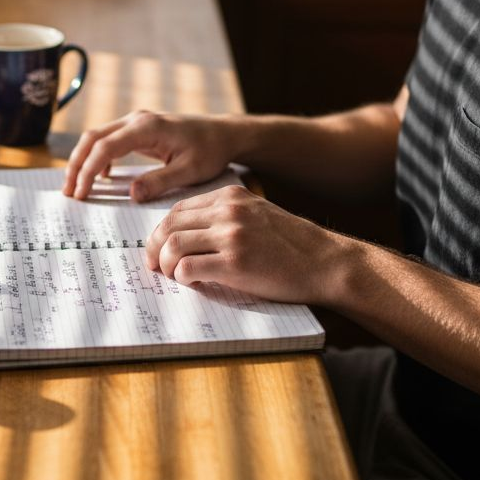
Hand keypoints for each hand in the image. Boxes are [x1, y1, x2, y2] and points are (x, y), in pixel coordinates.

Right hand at [63, 110, 237, 200]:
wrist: (223, 133)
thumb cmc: (210, 151)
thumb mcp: (189, 171)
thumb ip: (160, 182)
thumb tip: (131, 195)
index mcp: (146, 128)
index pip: (105, 147)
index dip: (89, 171)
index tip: (82, 193)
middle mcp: (136, 120)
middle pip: (92, 138)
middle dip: (77, 165)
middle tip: (69, 192)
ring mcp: (136, 122)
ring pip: (97, 137)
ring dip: (83, 160)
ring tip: (76, 187)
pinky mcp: (138, 129)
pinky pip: (109, 139)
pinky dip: (98, 157)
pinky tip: (102, 177)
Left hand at [146, 185, 337, 304]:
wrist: (324, 261)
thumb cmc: (291, 244)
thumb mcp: (256, 214)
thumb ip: (225, 217)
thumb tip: (185, 235)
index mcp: (230, 196)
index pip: (178, 210)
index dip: (161, 232)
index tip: (157, 248)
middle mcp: (228, 212)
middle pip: (169, 226)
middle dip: (154, 248)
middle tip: (155, 266)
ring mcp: (232, 236)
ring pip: (173, 246)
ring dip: (166, 265)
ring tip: (174, 276)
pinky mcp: (235, 264)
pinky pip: (188, 269)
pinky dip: (183, 279)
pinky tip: (195, 283)